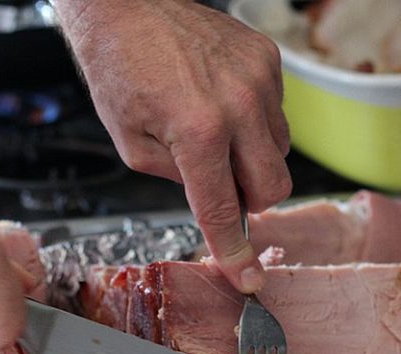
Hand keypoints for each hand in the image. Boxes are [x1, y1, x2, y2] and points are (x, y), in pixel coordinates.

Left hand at [54, 0, 291, 292]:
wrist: (127, 4)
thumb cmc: (119, 67)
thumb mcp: (132, 145)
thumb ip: (179, 181)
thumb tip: (215, 199)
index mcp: (198, 132)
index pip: (224, 210)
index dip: (235, 252)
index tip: (249, 279)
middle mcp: (239, 106)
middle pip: (274, 187)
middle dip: (250, 198)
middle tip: (220, 183)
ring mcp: (260, 80)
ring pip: (280, 152)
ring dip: (253, 157)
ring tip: (215, 130)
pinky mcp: (268, 60)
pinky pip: (277, 113)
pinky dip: (254, 121)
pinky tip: (223, 101)